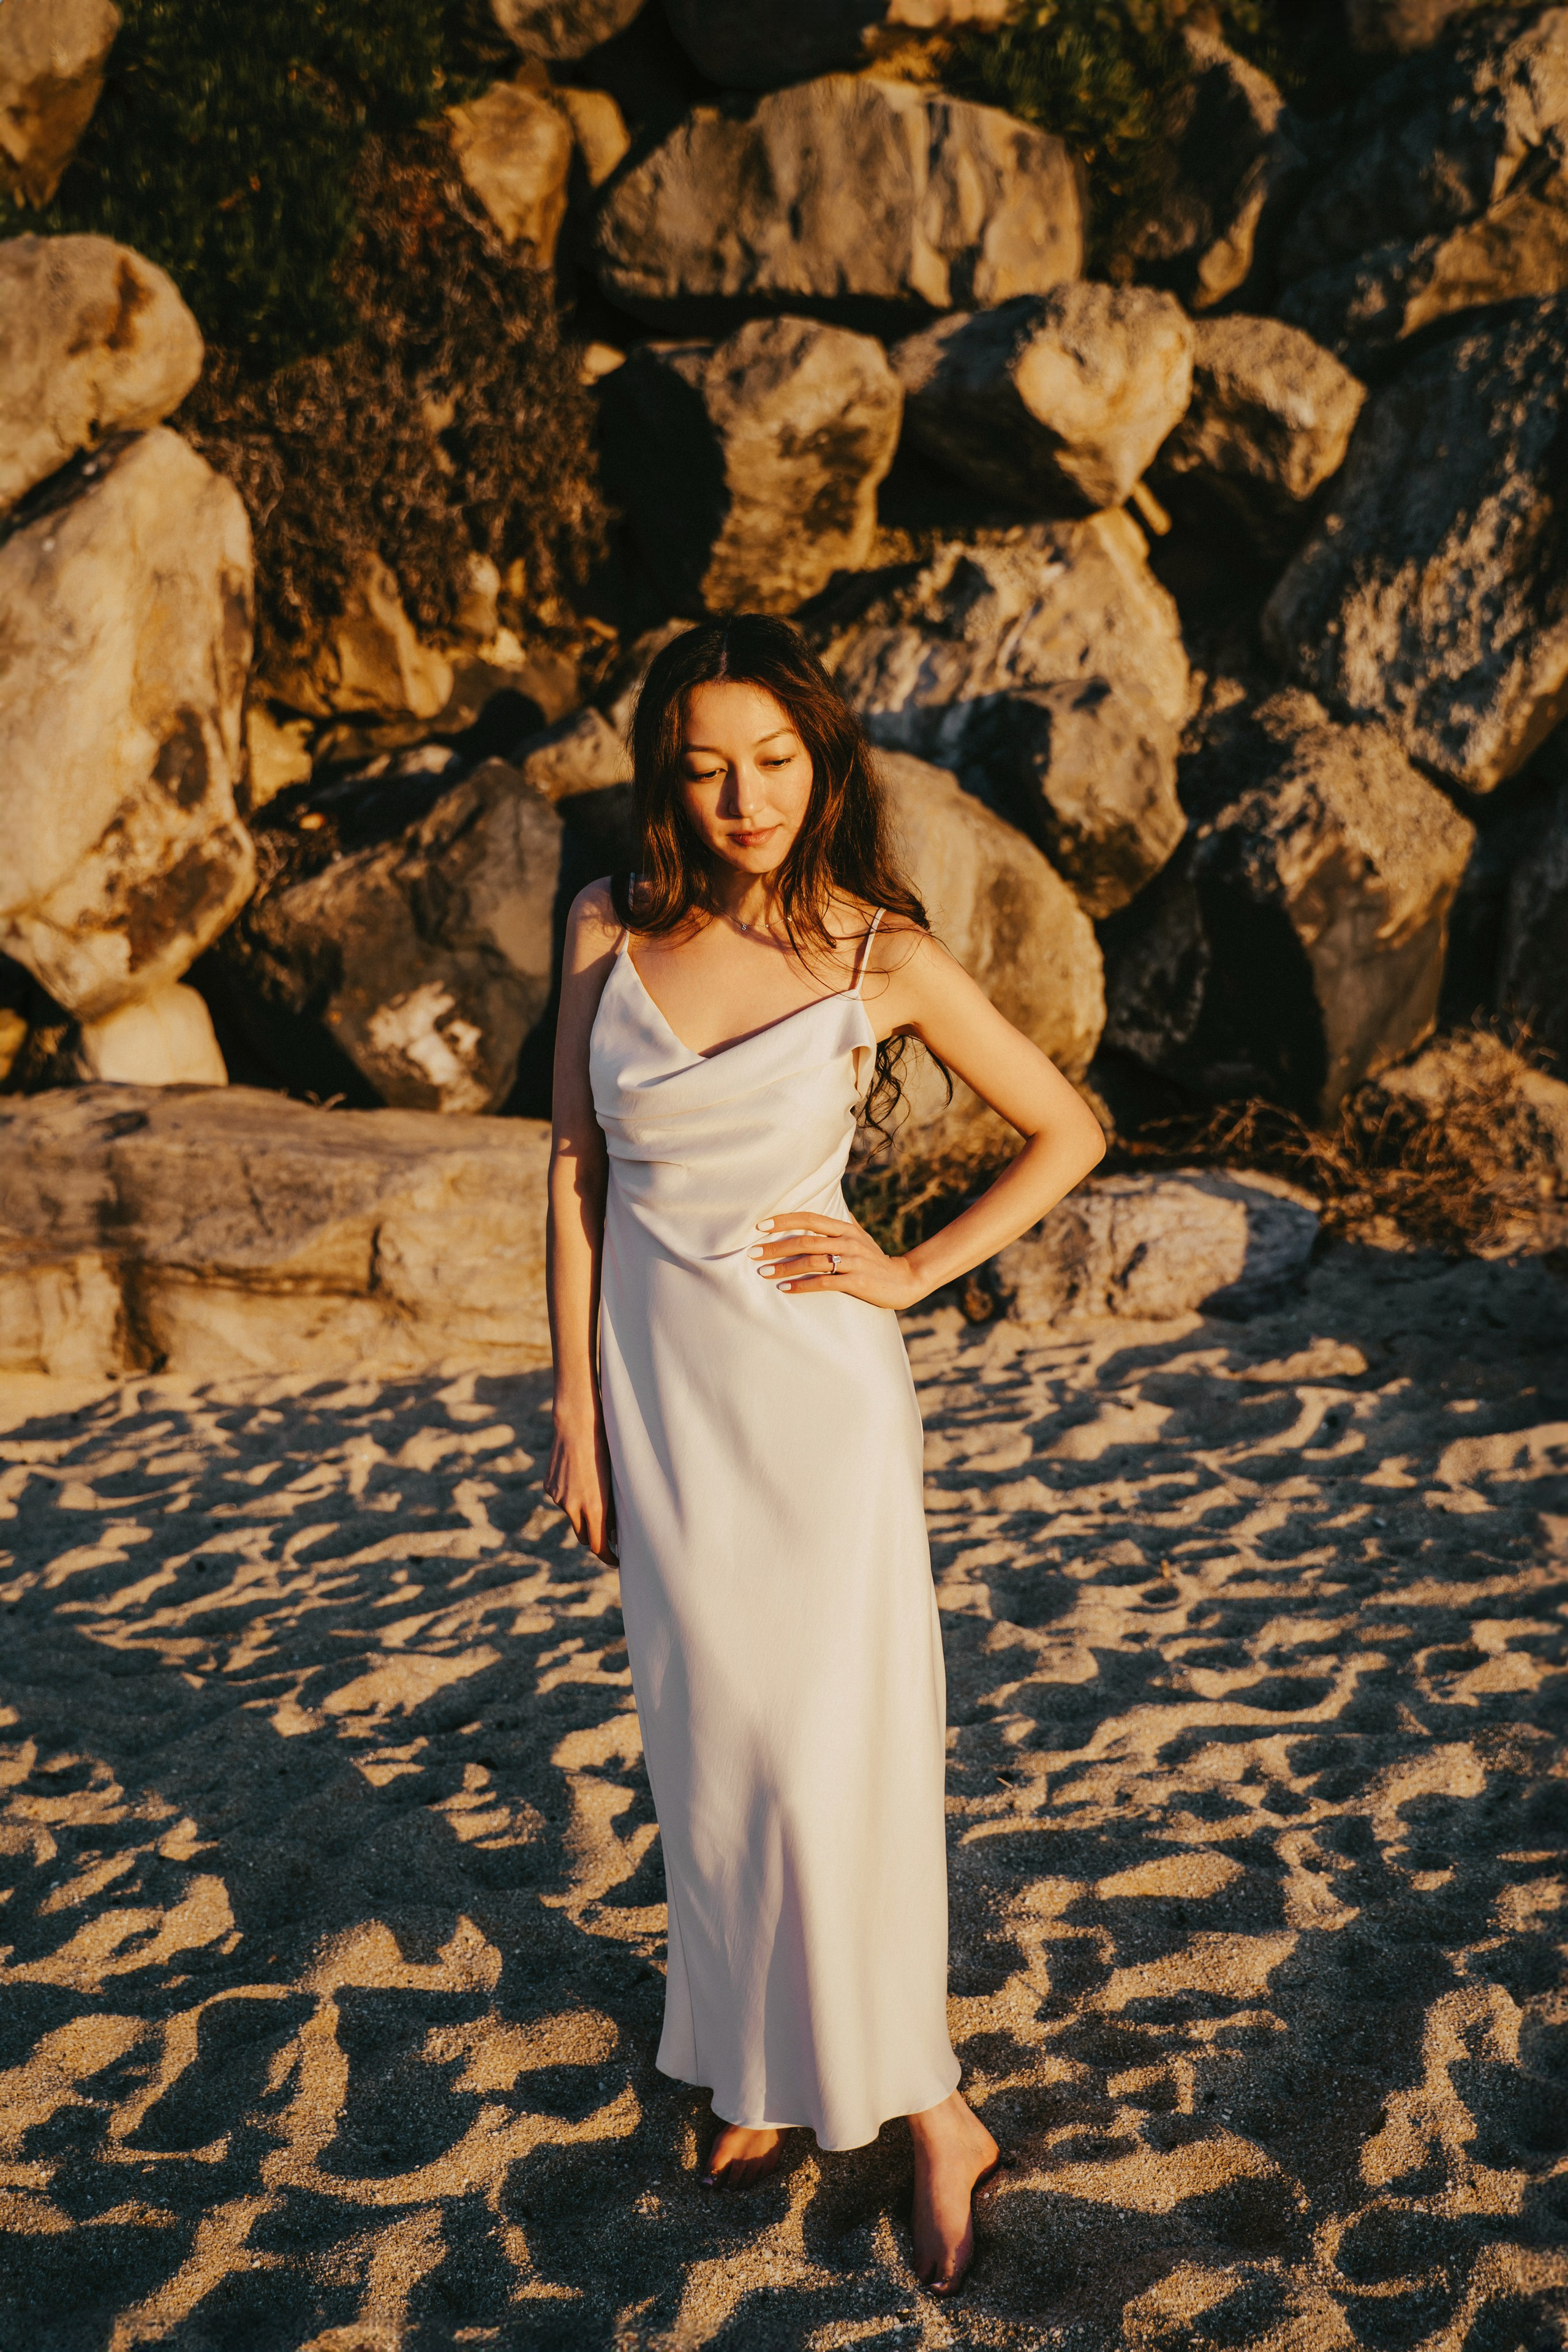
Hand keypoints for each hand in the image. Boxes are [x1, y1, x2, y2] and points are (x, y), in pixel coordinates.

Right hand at [544, 1407, 617, 1562]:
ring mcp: (558, 1497)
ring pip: (572, 1515)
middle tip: (609, 1536)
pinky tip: (578, 1476)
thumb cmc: (604, 1451)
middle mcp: (573, 1507)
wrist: (577, 1426)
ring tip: (593, 1489)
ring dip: (582, 1512)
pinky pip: (562, 1498)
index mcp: (594, 1508)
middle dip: (595, 1539)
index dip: (608, 1556)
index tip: (617, 1560)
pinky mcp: (549, 1487)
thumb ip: (611, 1508)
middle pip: (583, 1536)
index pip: (598, 1546)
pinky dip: (571, 1496)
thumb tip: (613, 1531)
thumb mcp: (613, 1482)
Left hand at [749, 1210, 922, 1310]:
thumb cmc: (876, 1259)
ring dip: (783, 1267)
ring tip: (762, 1273)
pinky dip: (801, 1285)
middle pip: (805, 1240)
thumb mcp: (861, 1236)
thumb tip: (831, 1206)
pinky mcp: (856, 1281)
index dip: (784, 1221)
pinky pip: (823, 1283)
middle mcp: (847, 1241)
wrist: (904, 1280)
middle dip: (776, 1246)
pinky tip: (784, 1289)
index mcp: (845, 1228)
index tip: (760, 1226)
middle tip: (753, 1252)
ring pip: (811, 1261)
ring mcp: (852, 1261)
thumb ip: (844, 1222)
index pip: (809, 1218)